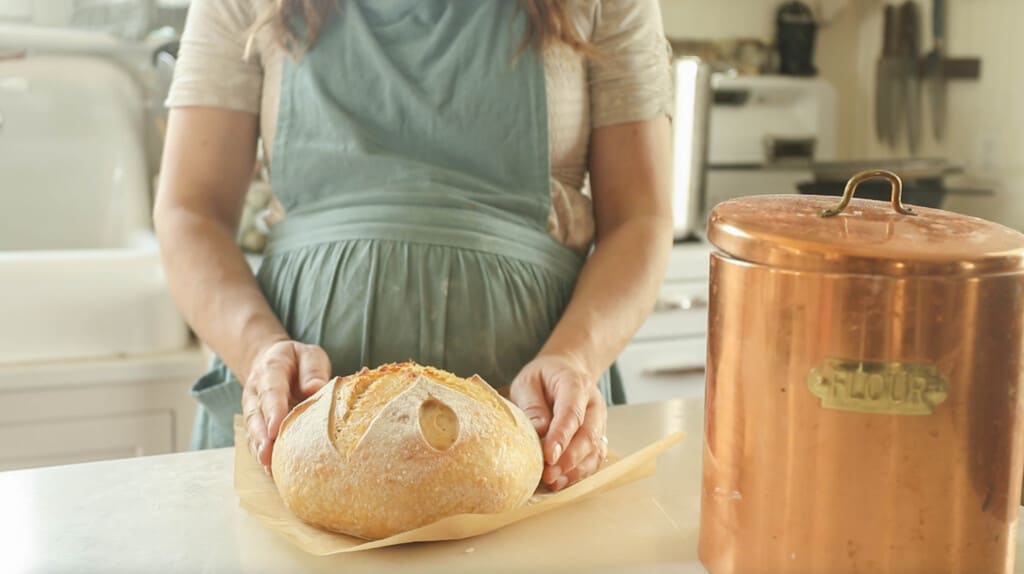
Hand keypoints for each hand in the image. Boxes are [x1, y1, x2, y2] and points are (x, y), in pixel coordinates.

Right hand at [242, 340, 331, 473]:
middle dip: (261, 437)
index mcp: (271, 369)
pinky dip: (261, 454)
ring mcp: (253, 407)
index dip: (273, 410)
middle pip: (256, 414)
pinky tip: (270, 471)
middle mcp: (256, 390)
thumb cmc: (298, 362)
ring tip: (268, 468)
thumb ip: (312, 369)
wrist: (272, 361)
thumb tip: (315, 388)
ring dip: (259, 449)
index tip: (275, 429)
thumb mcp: (309, 355)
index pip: (271, 390)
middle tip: (268, 456)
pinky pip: (254, 439)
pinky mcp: (255, 422)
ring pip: (252, 429)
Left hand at [509, 354, 607, 491]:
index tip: (549, 456)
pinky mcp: (599, 437)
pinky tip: (562, 481)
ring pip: (595, 450)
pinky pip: (595, 458)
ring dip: (575, 469)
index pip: (572, 412)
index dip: (561, 436)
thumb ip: (533, 405)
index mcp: (576, 384)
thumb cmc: (543, 379)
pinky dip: (580, 473)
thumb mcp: (528, 382)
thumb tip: (539, 431)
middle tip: (548, 475)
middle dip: (569, 459)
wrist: (565, 372)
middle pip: (588, 435)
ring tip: (553, 482)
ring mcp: (599, 422)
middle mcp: (594, 404)